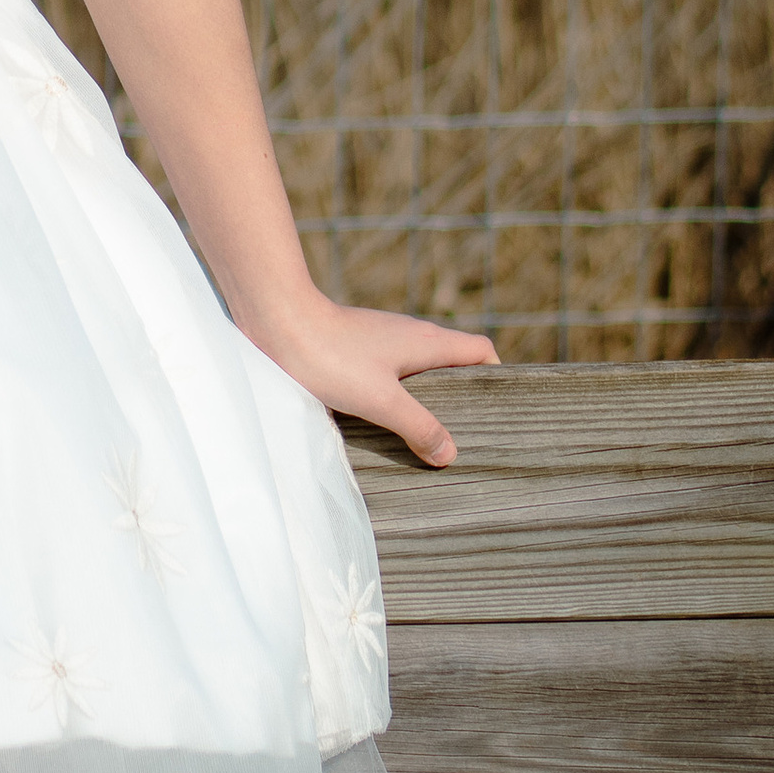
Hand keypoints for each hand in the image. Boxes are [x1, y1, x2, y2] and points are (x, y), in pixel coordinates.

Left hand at [241, 297, 499, 465]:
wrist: (276, 319)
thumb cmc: (330, 356)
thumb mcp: (381, 400)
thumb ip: (419, 426)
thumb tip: (450, 453)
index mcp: (427, 342)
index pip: (481, 350)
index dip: (496, 376)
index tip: (498, 410)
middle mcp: (409, 336)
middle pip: (452, 363)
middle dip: (461, 398)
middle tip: (463, 439)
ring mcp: (381, 341)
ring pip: (418, 371)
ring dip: (425, 401)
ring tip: (425, 441)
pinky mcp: (355, 349)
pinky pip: (389, 375)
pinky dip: (396, 397)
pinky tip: (382, 425)